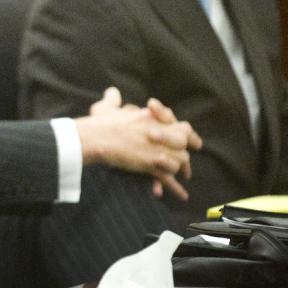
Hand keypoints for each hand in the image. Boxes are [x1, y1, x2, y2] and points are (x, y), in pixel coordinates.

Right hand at [75, 88, 201, 200]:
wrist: (97, 138)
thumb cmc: (100, 123)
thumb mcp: (106, 107)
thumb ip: (112, 99)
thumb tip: (112, 91)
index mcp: (151, 117)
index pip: (176, 122)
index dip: (185, 131)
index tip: (189, 137)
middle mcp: (159, 132)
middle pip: (183, 141)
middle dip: (188, 149)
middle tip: (190, 154)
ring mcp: (157, 148)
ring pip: (180, 159)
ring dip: (181, 167)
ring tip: (184, 175)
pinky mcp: (151, 164)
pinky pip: (169, 178)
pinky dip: (176, 188)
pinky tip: (182, 196)